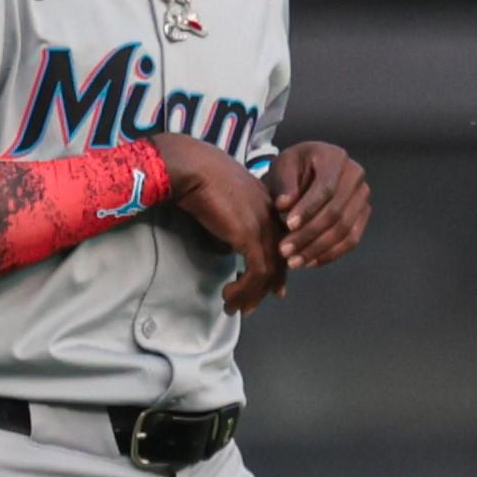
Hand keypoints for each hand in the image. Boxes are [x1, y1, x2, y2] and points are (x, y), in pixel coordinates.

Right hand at [152, 135, 288, 312]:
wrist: (195, 168)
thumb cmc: (202, 177)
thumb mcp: (225, 201)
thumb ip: (233, 221)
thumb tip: (230, 244)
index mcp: (269, 205)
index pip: (281, 243)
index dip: (277, 269)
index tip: (273, 290)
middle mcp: (272, 216)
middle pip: (279, 260)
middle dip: (266, 288)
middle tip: (250, 307)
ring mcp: (264, 226)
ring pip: (268, 271)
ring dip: (250, 294)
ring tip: (233, 308)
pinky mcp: (251, 236)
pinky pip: (256, 272)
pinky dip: (244, 289)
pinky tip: (228, 295)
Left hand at [269, 143, 369, 269]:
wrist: (308, 170)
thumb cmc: (294, 168)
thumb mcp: (283, 166)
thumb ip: (283, 183)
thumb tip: (284, 204)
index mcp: (335, 158)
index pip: (326, 188)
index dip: (308, 209)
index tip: (288, 225)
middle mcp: (356, 175)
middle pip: (336, 212)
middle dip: (309, 235)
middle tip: (284, 250)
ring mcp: (363, 197)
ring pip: (345, 230)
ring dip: (318, 249)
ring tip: (294, 262)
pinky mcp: (363, 215)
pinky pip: (351, 240)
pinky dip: (330, 254)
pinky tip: (309, 262)